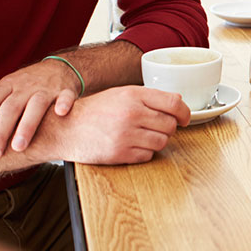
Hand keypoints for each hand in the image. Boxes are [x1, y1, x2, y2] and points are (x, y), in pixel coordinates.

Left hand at [0, 59, 80, 160]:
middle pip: (10, 107)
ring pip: (36, 105)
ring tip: (19, 146)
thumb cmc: (27, 85)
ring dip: (27, 125)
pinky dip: (64, 104)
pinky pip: (66, 96)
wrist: (61, 67)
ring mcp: (46, 88)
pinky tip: (60, 114)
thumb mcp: (5, 90)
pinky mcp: (66, 90)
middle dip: (0, 132)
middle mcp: (25, 86)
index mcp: (6, 86)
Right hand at [30, 85, 190, 164]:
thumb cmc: (94, 110)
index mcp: (134, 95)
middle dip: (167, 128)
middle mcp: (132, 114)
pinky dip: (144, 153)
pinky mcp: (120, 154)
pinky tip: (131, 145)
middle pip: (170, 125)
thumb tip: (177, 102)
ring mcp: (126, 135)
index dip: (184, 113)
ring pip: (161, 142)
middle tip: (156, 128)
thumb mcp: (121, 94)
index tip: (184, 118)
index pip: (174, 103)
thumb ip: (149, 97)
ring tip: (142, 136)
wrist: (65, 128)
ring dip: (156, 141)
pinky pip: (147, 156)